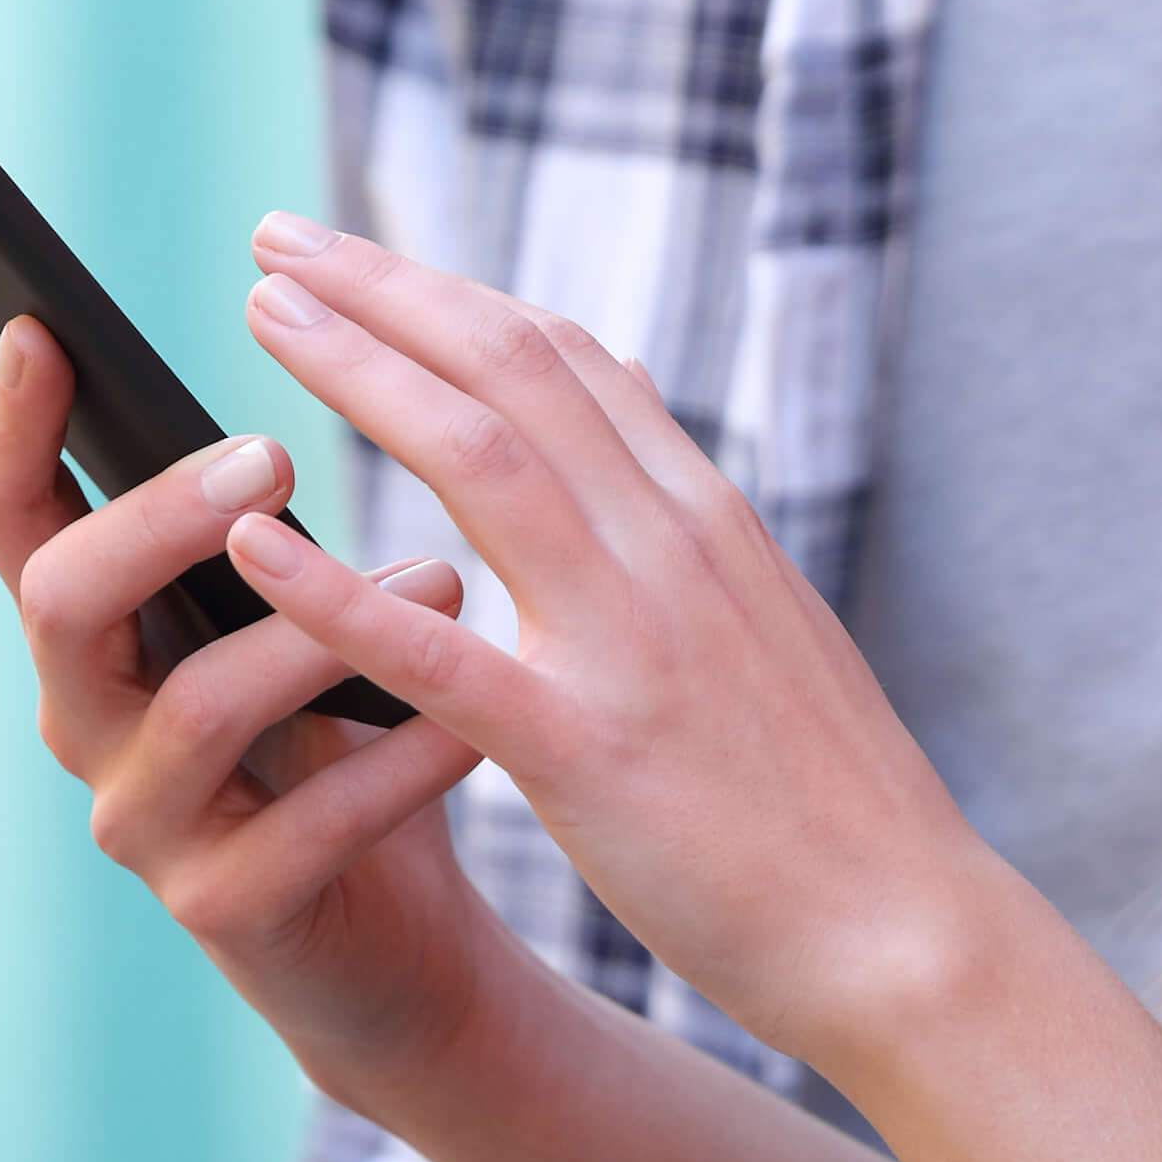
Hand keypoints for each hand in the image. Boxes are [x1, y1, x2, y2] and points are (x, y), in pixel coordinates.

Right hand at [0, 318, 515, 1086]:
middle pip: (61, 597)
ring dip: (324, 632)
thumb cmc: (344, 736)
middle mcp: (88, 721)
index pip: (7, 517)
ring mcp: (148, 824)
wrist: (403, 941)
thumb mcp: (290, 611)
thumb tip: (295, 318)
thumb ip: (259, 520)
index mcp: (96, 631)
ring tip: (443, 580)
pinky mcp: (230, 912)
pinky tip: (471, 719)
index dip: (10, 426)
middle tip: (277, 451)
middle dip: (160, 515)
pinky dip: (402, 759)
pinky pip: (312, 825)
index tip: (42, 326)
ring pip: (199, 706)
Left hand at [208, 218, 1028, 1089]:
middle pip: (509, 363)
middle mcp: (670, 543)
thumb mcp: (764, 606)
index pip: (561, 354)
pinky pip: (443, 655)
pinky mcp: (589, 750)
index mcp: (704, 514)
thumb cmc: (825, 789)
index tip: (352, 255)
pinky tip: (256, 549)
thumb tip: (618, 376)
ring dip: (356, 368)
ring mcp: (631, 639)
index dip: (444, 290)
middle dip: (381, 285)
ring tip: (258, 312)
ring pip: (478, 455)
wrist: (905, 929)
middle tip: (274, 231)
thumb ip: (678, 500)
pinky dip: (342, 590)